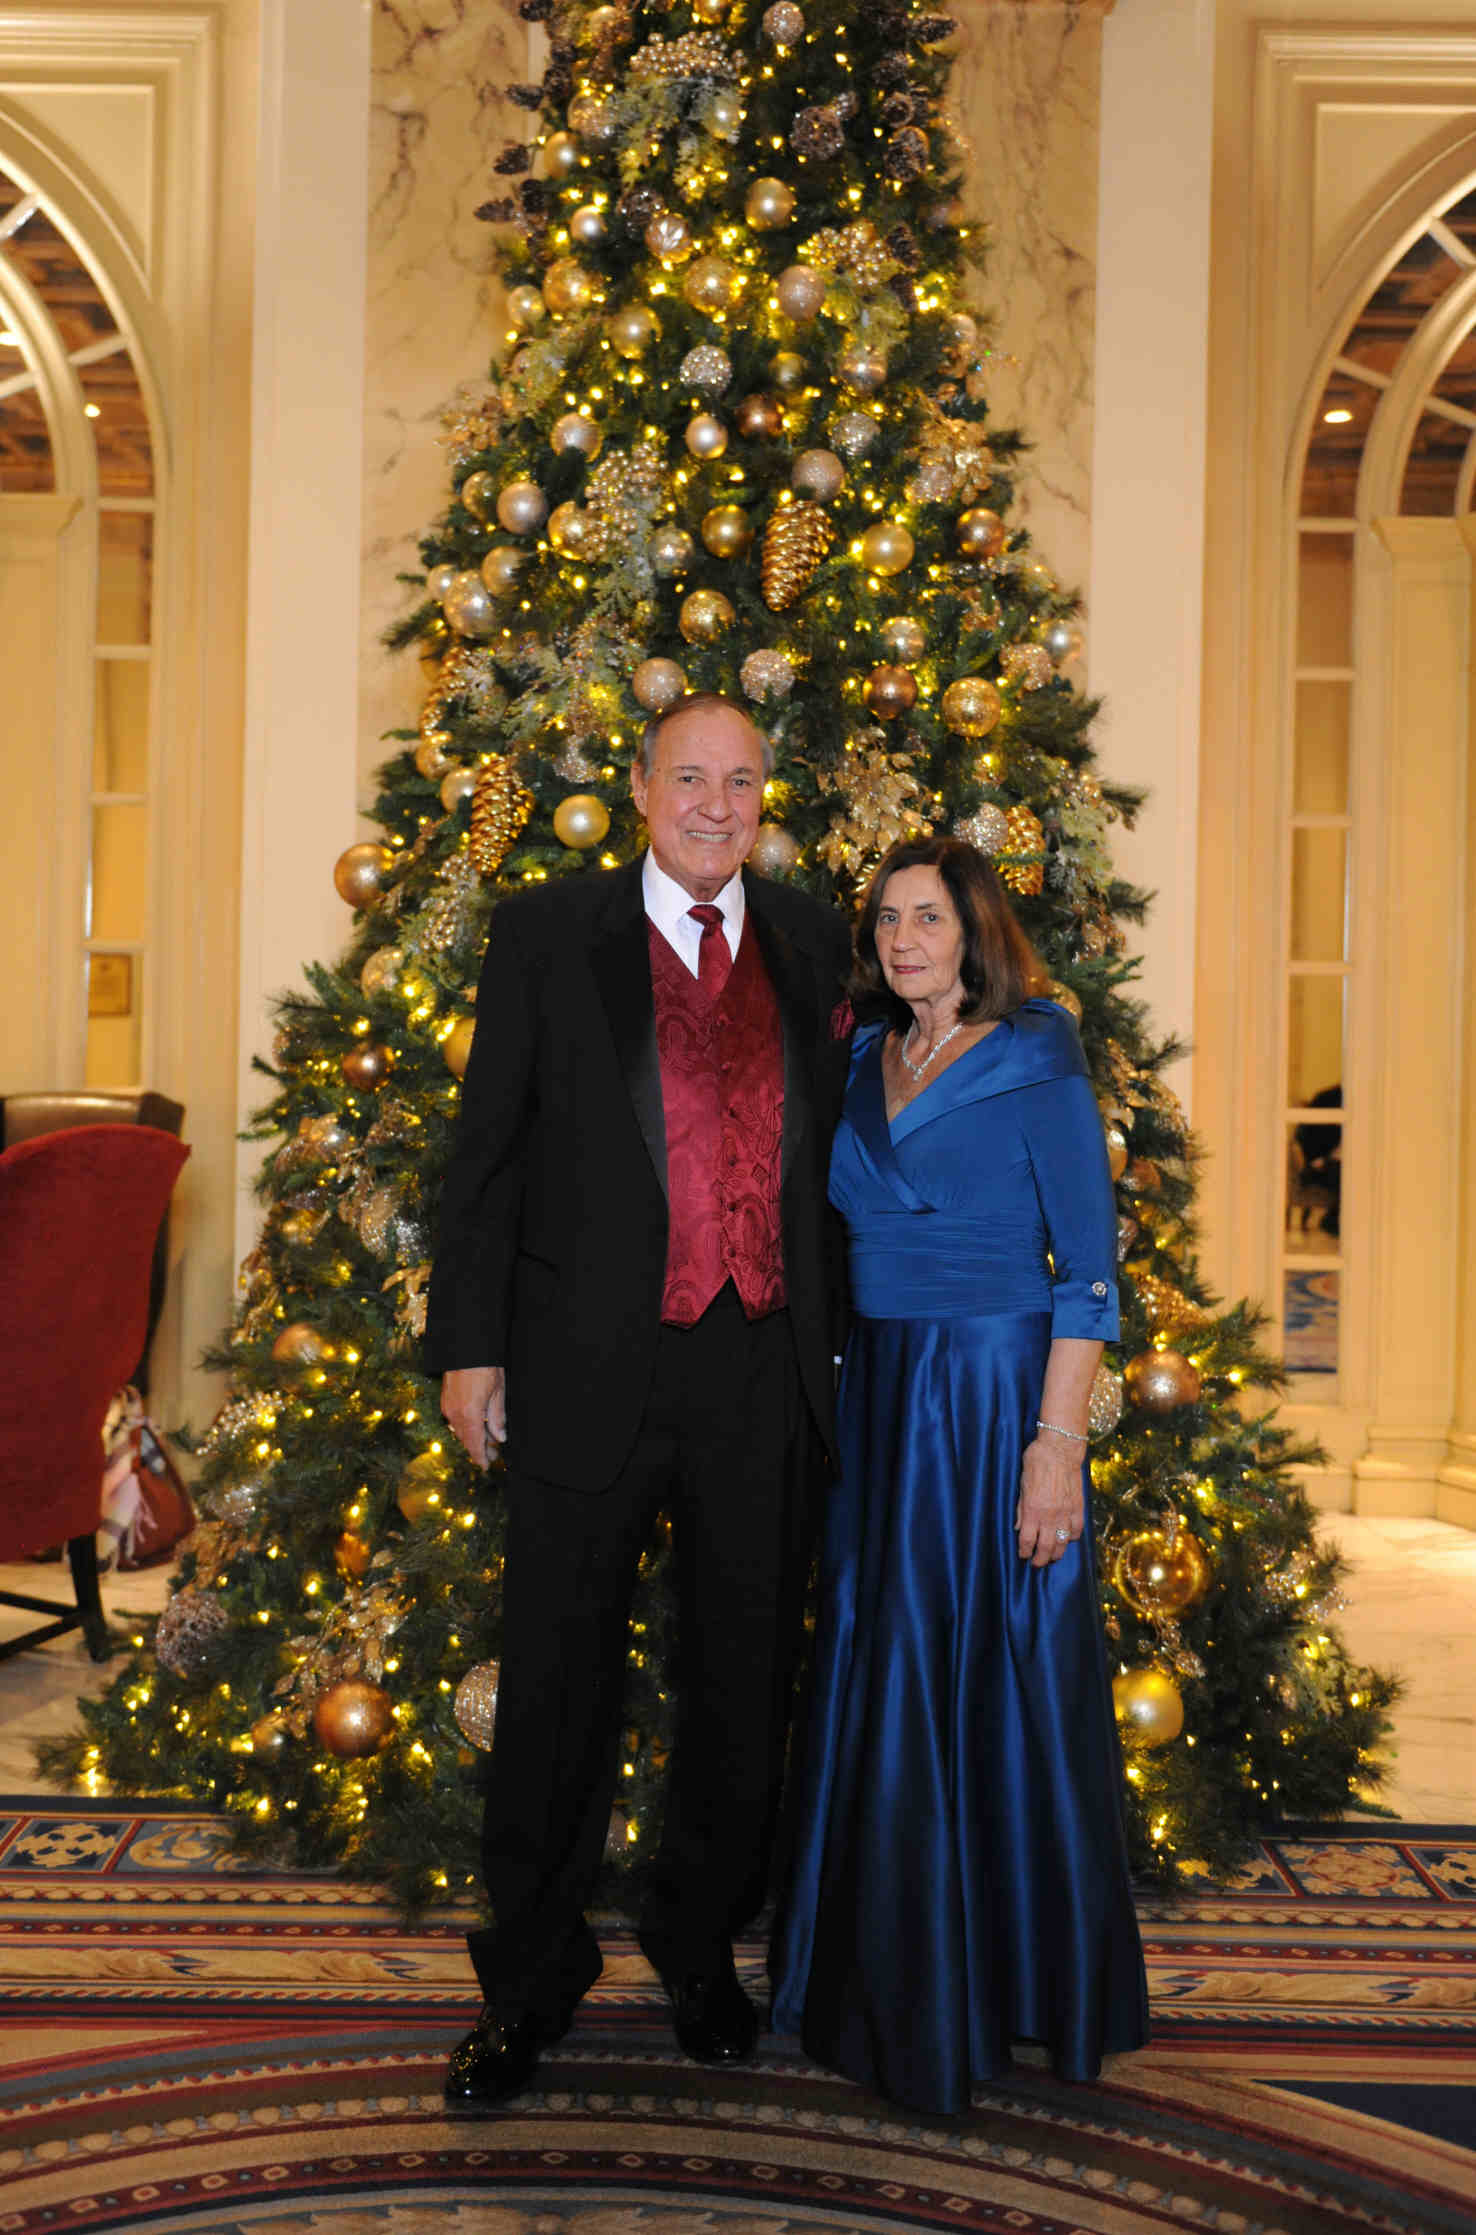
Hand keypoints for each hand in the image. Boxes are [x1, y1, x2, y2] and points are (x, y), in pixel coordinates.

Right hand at [441, 1366, 505, 1467]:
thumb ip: (497, 1417)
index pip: (475, 1444)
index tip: (487, 1466)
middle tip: (493, 1453)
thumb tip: (500, 1437)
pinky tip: (475, 1425)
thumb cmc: (485, 1367)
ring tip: (487, 1440)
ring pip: (460, 1431)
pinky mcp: (445, 1400)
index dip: (481, 1457)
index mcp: (470, 1415)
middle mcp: (455, 1414)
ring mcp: (448, 1407)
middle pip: (466, 1440)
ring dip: (472, 1438)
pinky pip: (454, 1421)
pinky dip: (465, 1427)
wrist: (465, 1347)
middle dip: (479, 1448)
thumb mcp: (498, 1392)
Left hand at [1015, 1433, 1083, 1567]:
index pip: (1028, 1541)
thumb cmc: (1036, 1462)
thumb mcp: (1022, 1485)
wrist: (1060, 1449)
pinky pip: (1077, 1530)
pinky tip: (1068, 1538)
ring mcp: (1066, 1513)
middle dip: (1040, 1559)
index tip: (1023, 1556)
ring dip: (1057, 1553)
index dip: (1025, 1552)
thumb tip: (1019, 1527)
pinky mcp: (1078, 1507)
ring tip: (1052, 1556)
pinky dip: (1072, 1537)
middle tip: (1037, 1563)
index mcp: (1033, 1510)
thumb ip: (1021, 1509)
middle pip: (1046, 1548)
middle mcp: (1050, 1516)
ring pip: (1063, 1543)